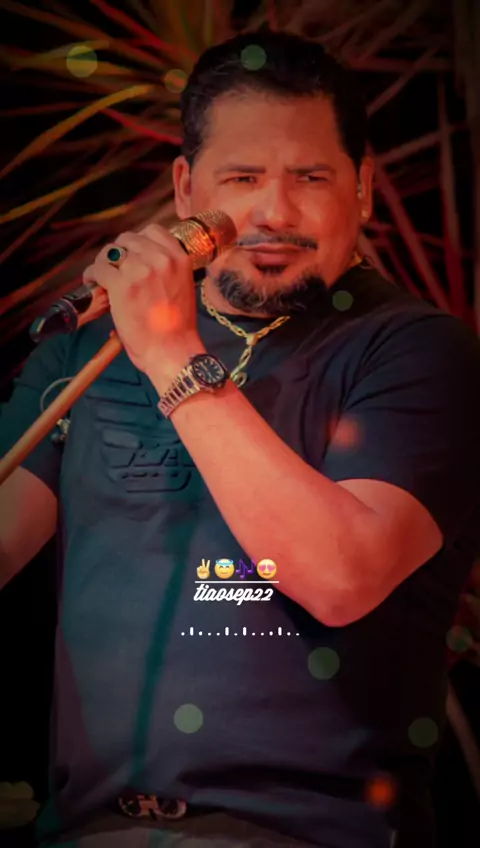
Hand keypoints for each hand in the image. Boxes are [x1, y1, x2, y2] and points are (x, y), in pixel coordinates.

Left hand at [83, 223, 199, 372]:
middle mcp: (161, 258)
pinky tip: (93, 284)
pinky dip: (92, 275)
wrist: (173, 350)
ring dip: (104, 263)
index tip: (131, 255)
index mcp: (179, 258)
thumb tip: (139, 260)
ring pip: (111, 251)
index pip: (152, 231)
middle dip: (119, 253)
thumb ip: (166, 269)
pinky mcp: (121, 285)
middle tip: (114, 269)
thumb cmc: (177, 327)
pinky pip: (99, 269)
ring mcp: (140, 270)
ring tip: (101, 277)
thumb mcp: (182, 287)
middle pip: (128, 239)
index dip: (138, 242)